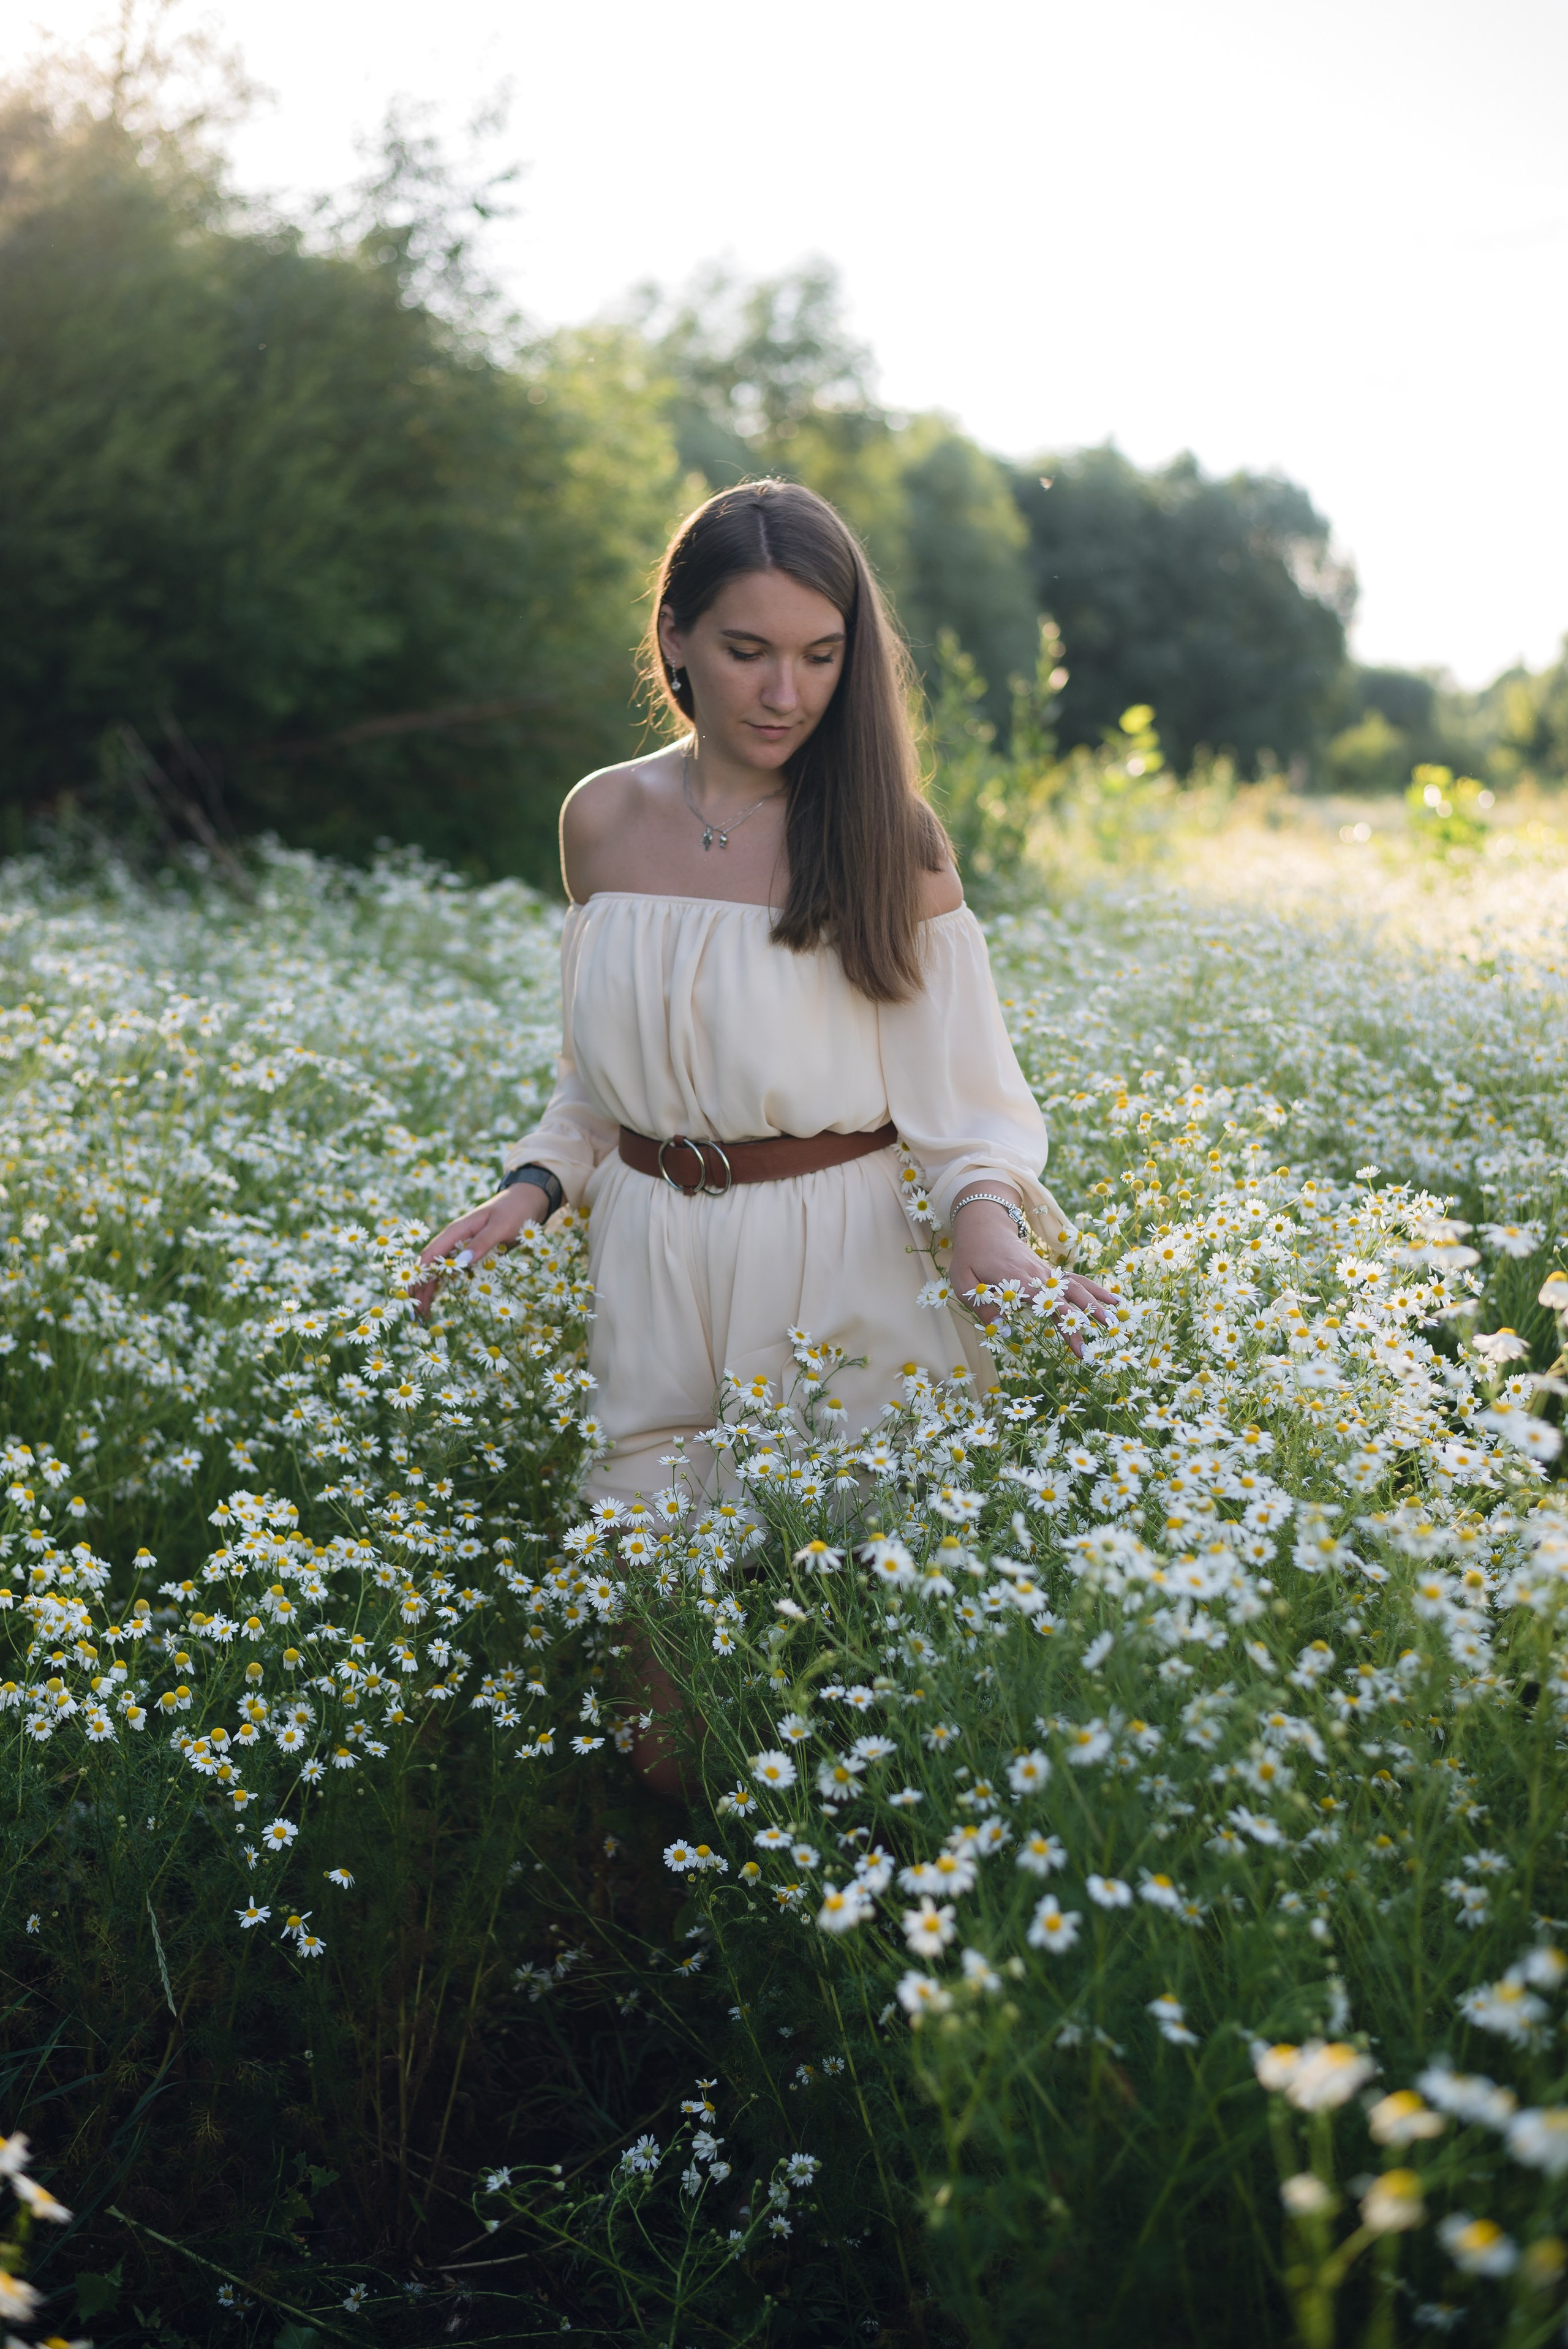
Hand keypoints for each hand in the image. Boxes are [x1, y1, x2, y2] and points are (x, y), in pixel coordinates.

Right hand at [413, 1184, 547, 1318]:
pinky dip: (443, 1285)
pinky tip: (438, 1298)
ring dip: (429, 1289)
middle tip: (416, 1315)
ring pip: (438, 1270)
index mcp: (457, 1230)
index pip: (431, 1255)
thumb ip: (482, 1243)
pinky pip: (453, 1271)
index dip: (420, 1276)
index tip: (414, 1297)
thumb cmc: (514, 1211)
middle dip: (420, 1288)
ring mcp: (461, 1246)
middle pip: (430, 1265)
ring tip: (423, 1313)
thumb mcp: (501, 1226)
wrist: (527, 1201)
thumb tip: (462, 1262)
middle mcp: (454, 1239)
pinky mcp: (471, 1253)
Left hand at [948, 1197, 1117, 1358]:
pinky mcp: (1048, 1271)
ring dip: (1098, 1301)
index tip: (1079, 1347)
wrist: (984, 1226)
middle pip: (1069, 1296)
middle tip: (1110, 1333)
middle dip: (1090, 1315)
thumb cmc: (971, 1256)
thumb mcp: (965, 1282)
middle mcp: (1038, 1275)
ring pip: (1077, 1286)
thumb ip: (982, 1306)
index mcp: (1018, 1280)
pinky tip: (1111, 1299)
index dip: (1066, 1325)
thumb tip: (1003, 1330)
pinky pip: (1075, 1280)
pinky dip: (1094, 1289)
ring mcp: (1046, 1272)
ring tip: (1118, 1318)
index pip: (1049, 1304)